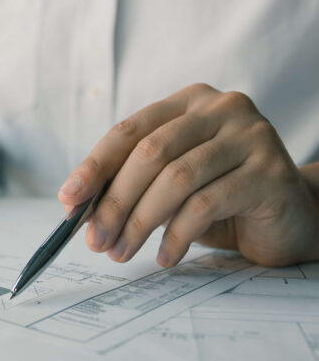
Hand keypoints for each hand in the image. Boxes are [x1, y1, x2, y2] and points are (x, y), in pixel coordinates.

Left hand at [58, 83, 318, 267]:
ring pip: (176, 179)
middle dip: (114, 201)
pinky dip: (176, 236)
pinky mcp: (270, 172)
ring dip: (140, 222)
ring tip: (121, 252)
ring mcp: (250, 136)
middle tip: (95, 240)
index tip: (69, 199)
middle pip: (150, 154)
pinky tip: (164, 256)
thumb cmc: (221, 198)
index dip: (94, 166)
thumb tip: (75, 205)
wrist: (291, 216)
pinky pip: (207, 204)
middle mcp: (221, 109)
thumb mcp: (170, 185)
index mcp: (188, 104)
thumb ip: (129, 184)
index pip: (130, 131)